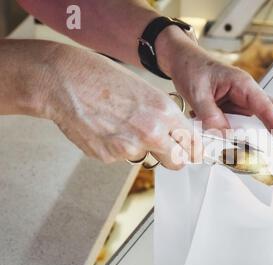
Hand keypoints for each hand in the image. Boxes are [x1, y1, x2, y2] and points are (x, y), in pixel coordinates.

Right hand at [40, 44, 201, 168]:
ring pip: (145, 158)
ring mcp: (130, 147)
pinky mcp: (109, 157)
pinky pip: (120, 158)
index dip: (190, 148)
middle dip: (171, 157)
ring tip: (119, 125)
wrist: (65, 81)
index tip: (190, 152)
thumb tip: (175, 135)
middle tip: (163, 148)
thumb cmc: (103, 78)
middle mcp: (152, 132)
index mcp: (165, 112)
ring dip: (138, 148)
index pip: (192, 143)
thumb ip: (164, 115)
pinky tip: (104, 128)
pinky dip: (115, 148)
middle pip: (177, 162)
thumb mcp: (146, 91)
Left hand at [156, 26, 272, 151]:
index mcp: (243, 85)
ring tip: (263, 157)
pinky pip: (241, 126)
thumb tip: (224, 136)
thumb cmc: (192, 68)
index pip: (267, 107)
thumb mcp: (198, 92)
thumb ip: (210, 115)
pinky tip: (235, 148)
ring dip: (260, 139)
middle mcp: (246, 94)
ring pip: (257, 122)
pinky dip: (241, 138)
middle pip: (272, 113)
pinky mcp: (232, 110)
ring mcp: (240, 103)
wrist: (181, 61)